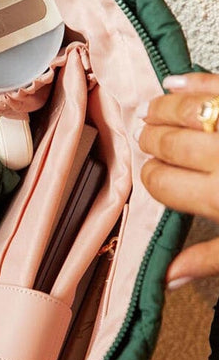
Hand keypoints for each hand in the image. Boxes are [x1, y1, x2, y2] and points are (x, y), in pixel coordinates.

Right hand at [138, 72, 218, 286]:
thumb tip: (170, 276)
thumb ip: (209, 256)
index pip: (162, 183)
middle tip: (147, 138)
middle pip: (168, 144)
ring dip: (162, 108)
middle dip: (151, 140)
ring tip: (152, 110)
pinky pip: (215, 86)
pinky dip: (192, 82)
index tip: (152, 173)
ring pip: (184, 111)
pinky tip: (175, 84)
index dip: (150, 176)